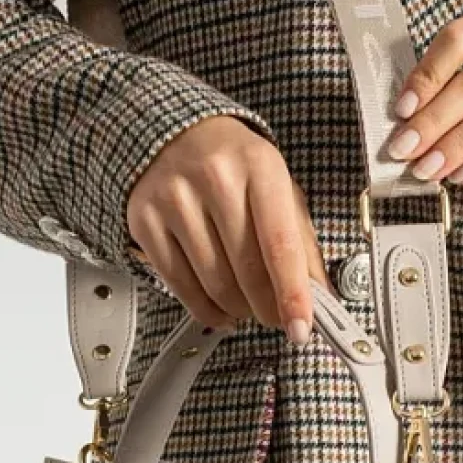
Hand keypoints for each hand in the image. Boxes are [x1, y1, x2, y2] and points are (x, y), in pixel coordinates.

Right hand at [126, 116, 330, 344]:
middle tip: (278, 319)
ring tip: (249, 306)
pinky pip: (181, 287)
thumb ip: (302, 242)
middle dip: (268, 308)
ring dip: (239, 309)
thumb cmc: (236, 166)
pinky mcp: (144, 221)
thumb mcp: (279, 188)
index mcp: (259, 166)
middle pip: (246, 271)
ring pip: (215, 284)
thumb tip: (318, 295)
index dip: (292, 293)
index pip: (279, 243)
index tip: (302, 328)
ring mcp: (173, 199)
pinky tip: (222, 308)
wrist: (174, 134)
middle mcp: (214, 177)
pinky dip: (207, 310)